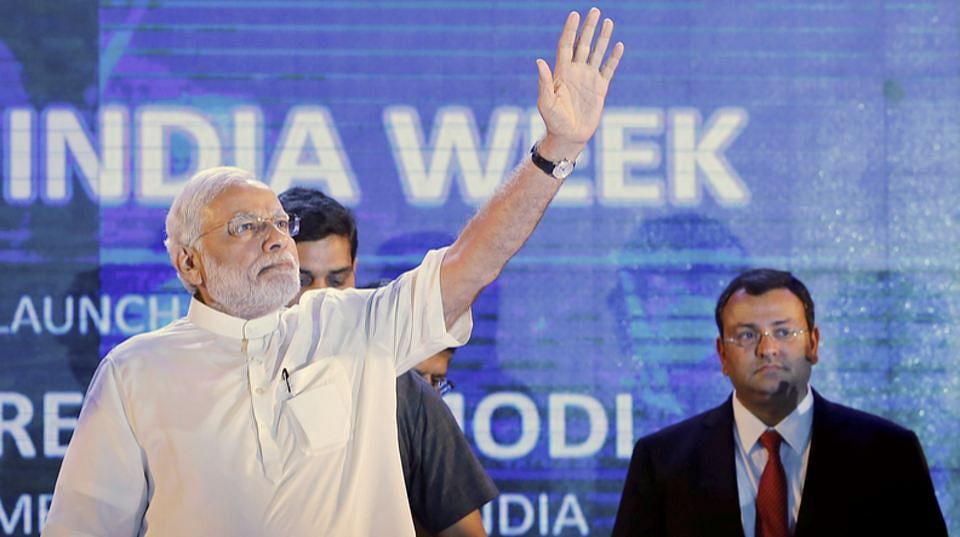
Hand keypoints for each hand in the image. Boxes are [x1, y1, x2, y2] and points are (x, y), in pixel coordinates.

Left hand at [536, 7, 623, 161]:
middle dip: (588, 28)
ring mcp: (589, 79)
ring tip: (608, 22)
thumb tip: (539, 61)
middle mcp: (576, 72)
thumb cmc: (553, 121)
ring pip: (597, 53)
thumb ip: (544, 82)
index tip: (575, 14)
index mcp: (561, 72)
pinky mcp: (600, 88)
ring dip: (602, 38)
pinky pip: (608, 69)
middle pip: (583, 44)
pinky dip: (613, 58)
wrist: (569, 136)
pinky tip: (618, 45)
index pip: (566, 46)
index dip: (570, 30)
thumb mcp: (545, 102)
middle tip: (595, 10)